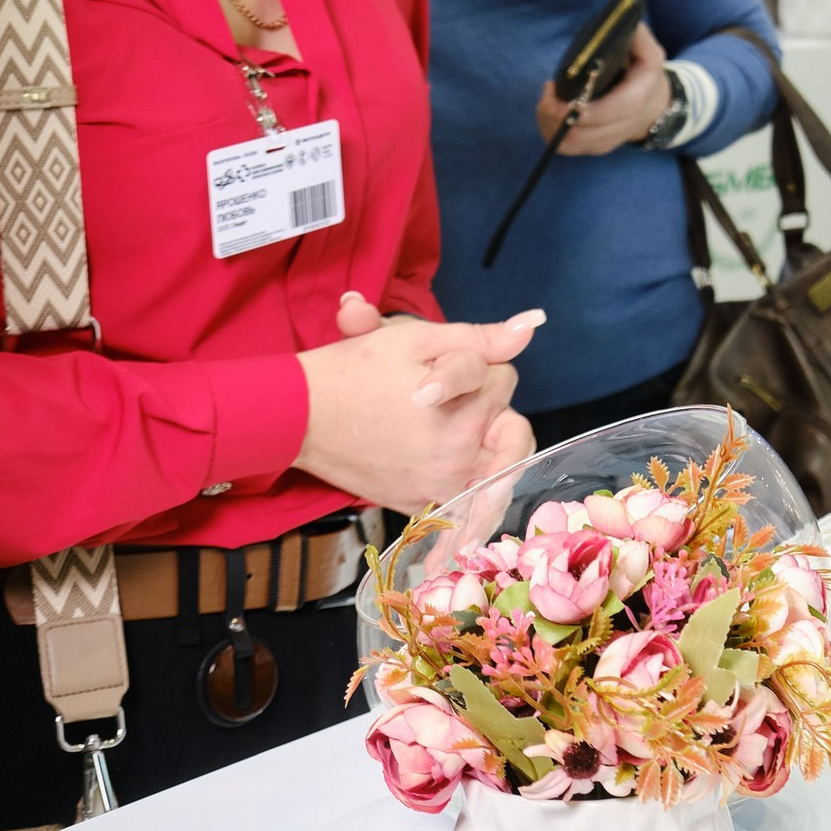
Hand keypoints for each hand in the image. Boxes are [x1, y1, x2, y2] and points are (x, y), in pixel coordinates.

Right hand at [295, 298, 543, 512]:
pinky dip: (471, 491)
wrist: (298, 415)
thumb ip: (481, 338)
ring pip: (498, 470)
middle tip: (471, 400)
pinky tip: (453, 474)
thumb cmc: (354, 370)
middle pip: (515, 431)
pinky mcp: (420, 506)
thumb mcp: (417, 339)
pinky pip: (465, 502)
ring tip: (464, 433)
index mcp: (464, 415)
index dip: (482, 364)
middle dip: (498, 411)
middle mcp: (458, 459)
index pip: (504, 380)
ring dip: (492, 450)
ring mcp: (439, 488)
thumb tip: (532, 325)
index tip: (451, 362)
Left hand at [535, 22, 669, 155]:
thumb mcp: (648, 52)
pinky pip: (567, 148)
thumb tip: (615, 22)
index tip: (563, 100)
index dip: (586, 111)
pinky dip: (551, 133)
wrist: (654, 107)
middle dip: (559, 117)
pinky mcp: (594, 147)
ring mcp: (608, 140)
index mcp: (636, 98)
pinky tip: (547, 112)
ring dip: (551, 125)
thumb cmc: (643, 74)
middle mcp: (623, 125)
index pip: (613, 111)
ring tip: (546, 100)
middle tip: (547, 94)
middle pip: (586, 133)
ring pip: (573, 144)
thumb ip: (636, 36)